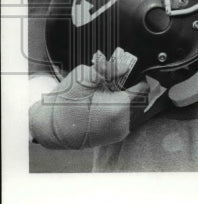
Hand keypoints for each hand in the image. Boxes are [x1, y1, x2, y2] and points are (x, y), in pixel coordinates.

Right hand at [29, 49, 146, 149]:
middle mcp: (123, 123)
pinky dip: (123, 108)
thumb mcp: (84, 78)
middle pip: (141, 99)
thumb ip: (108, 70)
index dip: (139, 77)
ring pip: (136, 109)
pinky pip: (128, 118)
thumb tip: (125, 66)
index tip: (135, 71)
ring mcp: (120, 132)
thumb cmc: (64, 104)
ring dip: (129, 98)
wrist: (48, 129)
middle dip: (133, 87)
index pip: (143, 89)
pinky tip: (108, 102)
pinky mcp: (114, 137)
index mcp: (119, 108)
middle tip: (120, 79)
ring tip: (112, 91)